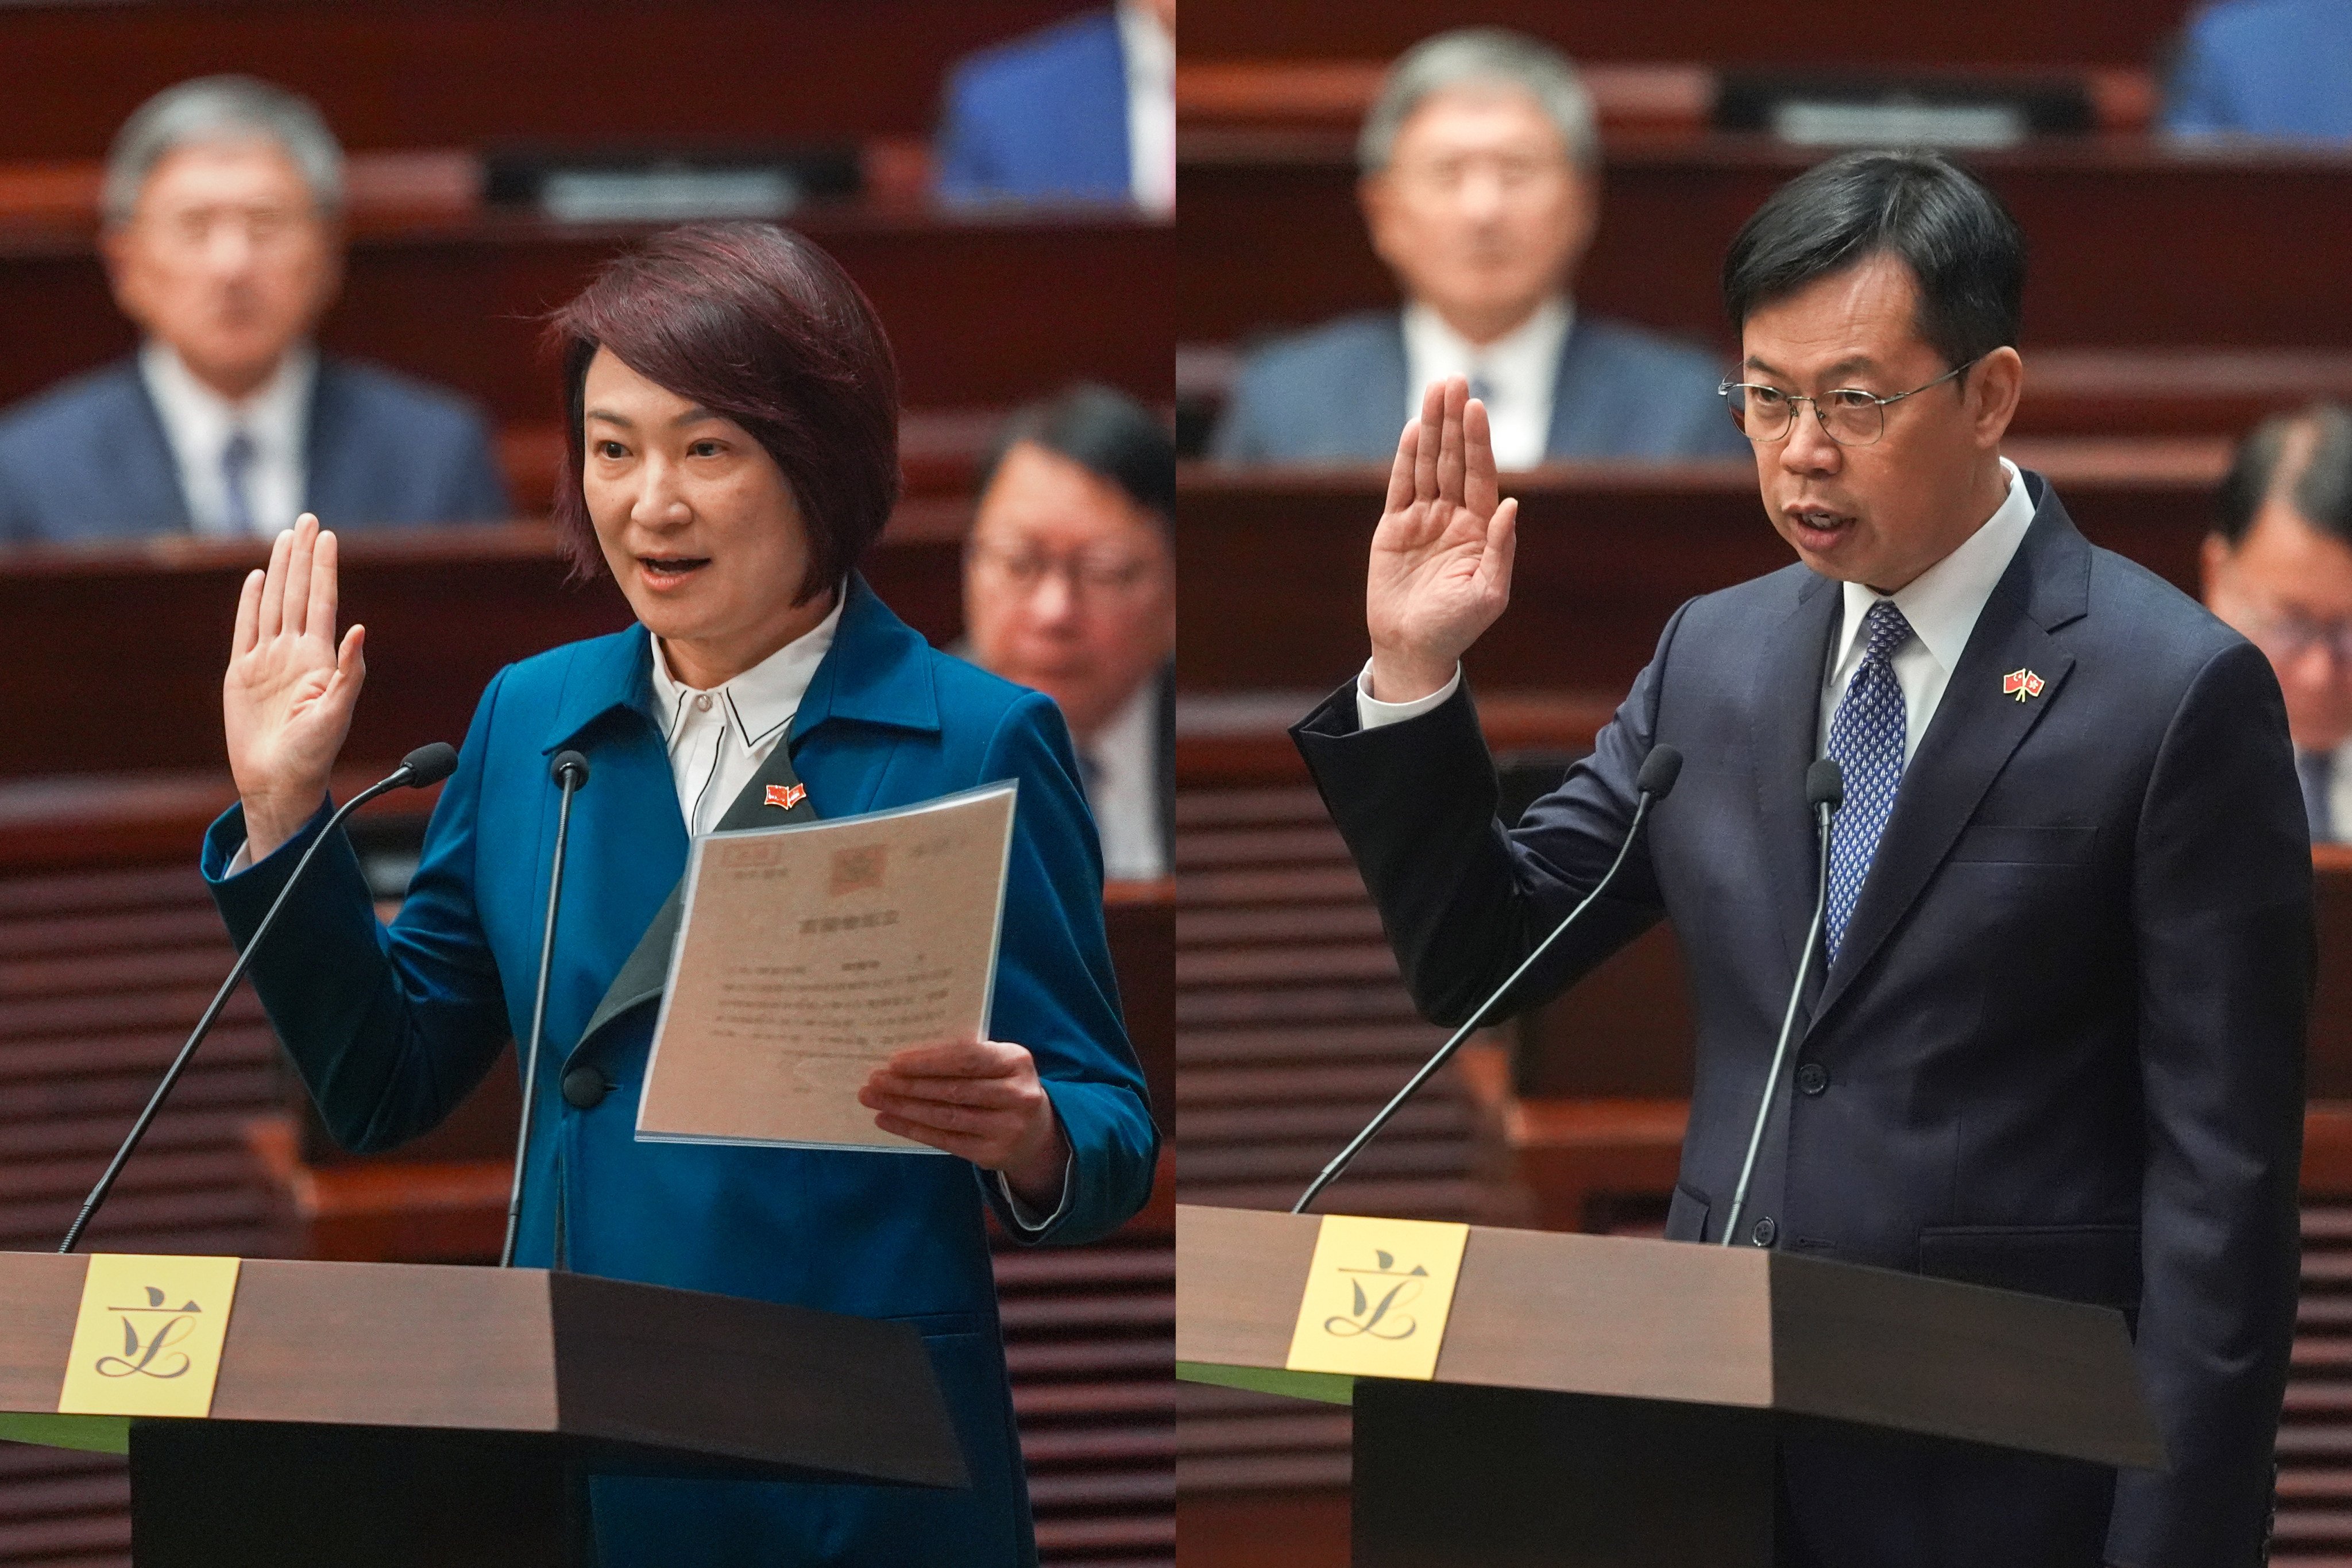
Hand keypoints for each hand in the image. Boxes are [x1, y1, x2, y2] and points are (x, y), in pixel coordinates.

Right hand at [223, 514, 365, 860]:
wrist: (278, 781)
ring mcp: (268, 660)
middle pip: (298, 593)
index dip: (324, 569)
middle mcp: (295, 654)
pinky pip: (245, 630)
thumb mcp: (337, 714)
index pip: (322, 603)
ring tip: (286, 538)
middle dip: (303, 557)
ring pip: (273, 604)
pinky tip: (258, 579)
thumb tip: (360, 630)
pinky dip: (251, 603)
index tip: (328, 537)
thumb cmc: (313, 755)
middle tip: (307, 520)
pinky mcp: (242, 673)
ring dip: (280, 570)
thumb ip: (349, 673)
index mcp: (319, 660)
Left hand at [860, 1038, 1068, 1209]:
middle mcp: (1017, 1095)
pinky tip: (888, 1120)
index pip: (967, 1058)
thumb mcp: (998, 1063)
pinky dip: (912, 1130)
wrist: (1036, 1132)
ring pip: (945, 1117)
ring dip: (904, 1108)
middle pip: (953, 1090)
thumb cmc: (1004, 1085)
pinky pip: (945, 1141)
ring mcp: (1007, 1128)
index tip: (894, 1061)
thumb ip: (966, 1057)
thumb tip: (906, 1057)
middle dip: (908, 1085)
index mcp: (1017, 1061)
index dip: (929, 1061)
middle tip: (874, 1081)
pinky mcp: (992, 1154)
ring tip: (874, 1099)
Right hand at [1365, 376, 1518, 701]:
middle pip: (1454, 459)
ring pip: (1428, 464)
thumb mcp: (1488, 594)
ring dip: (1432, 427)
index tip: (1476, 406)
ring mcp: (1423, 519)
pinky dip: (1406, 458)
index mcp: (1480, 529)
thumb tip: (1511, 505)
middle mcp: (1453, 517)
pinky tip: (1414, 429)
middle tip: (1455, 379)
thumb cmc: (1455, 627)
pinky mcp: (1394, 528)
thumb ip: (1500, 549)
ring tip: (1435, 389)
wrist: (1412, 648)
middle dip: (1455, 420)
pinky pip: (1400, 486)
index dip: (1478, 441)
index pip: (1480, 475)